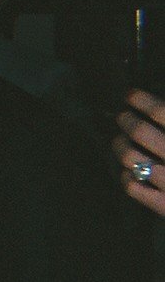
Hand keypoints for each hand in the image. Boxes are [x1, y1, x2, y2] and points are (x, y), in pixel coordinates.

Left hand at [115, 90, 164, 217]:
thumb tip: (157, 105)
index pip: (161, 112)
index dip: (141, 100)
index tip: (130, 94)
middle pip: (140, 131)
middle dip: (126, 120)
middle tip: (123, 117)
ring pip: (129, 157)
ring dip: (120, 145)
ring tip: (121, 141)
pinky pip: (131, 186)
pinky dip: (126, 175)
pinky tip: (131, 170)